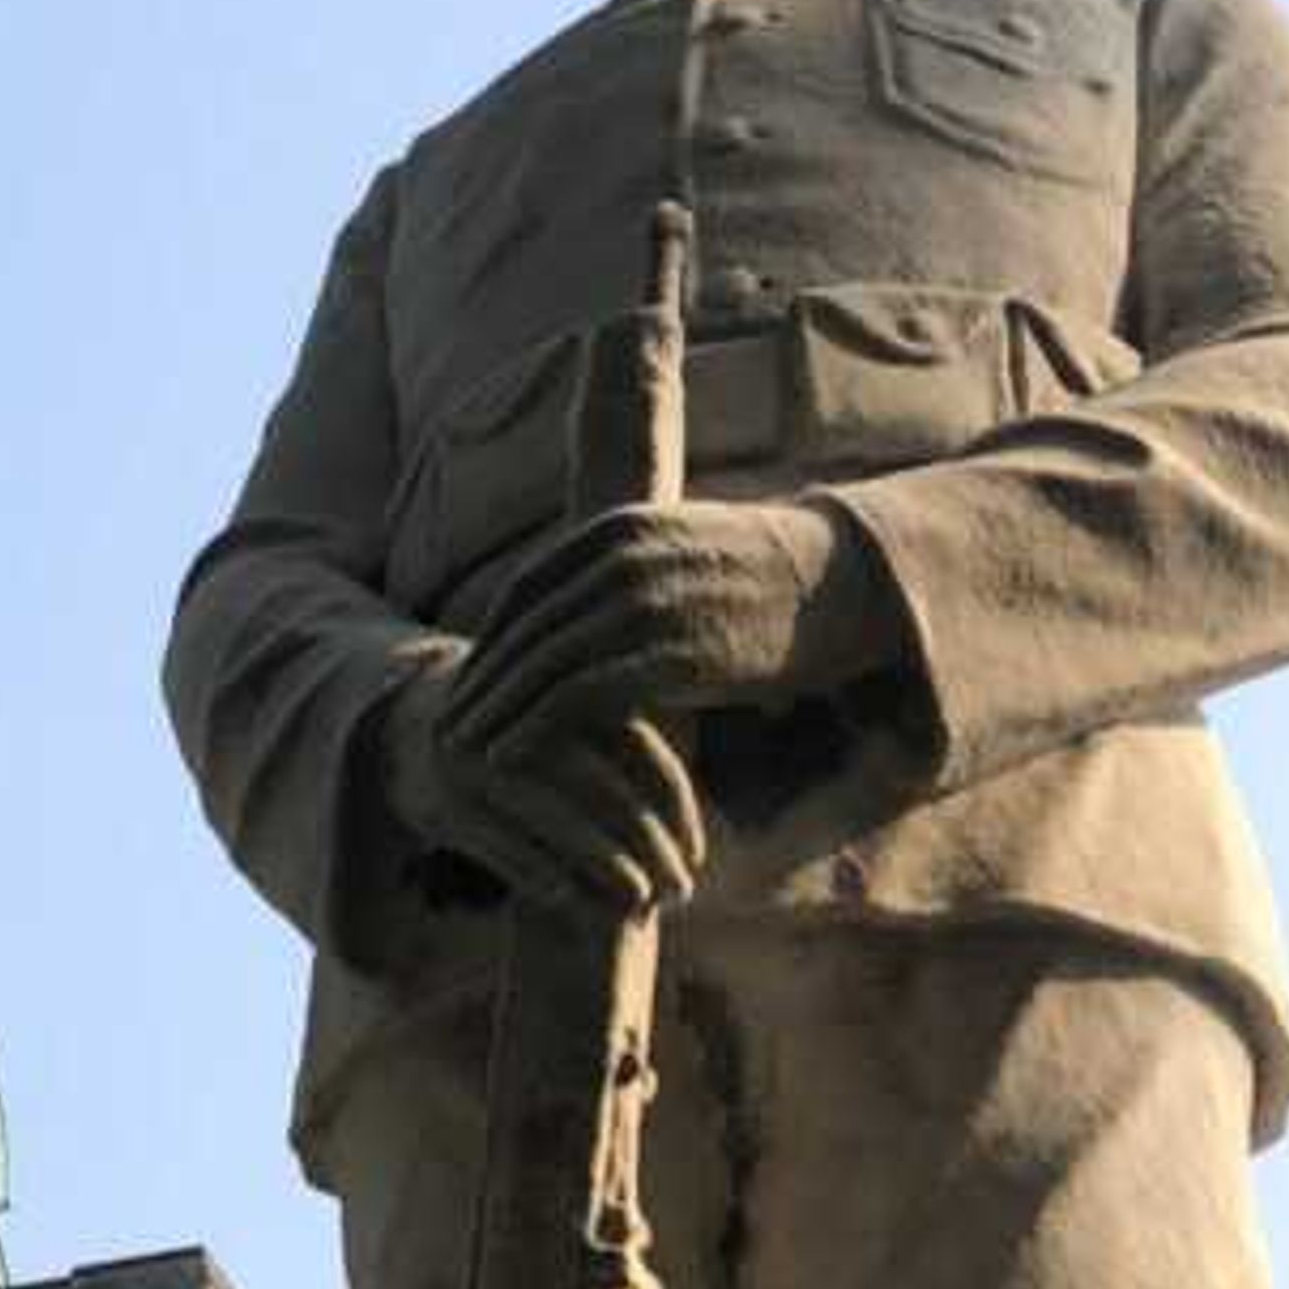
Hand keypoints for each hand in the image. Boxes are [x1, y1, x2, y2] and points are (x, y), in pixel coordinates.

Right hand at [374, 653, 705, 916]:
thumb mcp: (574, 723)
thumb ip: (633, 746)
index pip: (646, 758)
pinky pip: (505, 847)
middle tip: (682, 892)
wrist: (403, 726)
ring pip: (558, 819)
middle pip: (607, 790)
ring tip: (642, 904)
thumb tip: (711, 811)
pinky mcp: (440, 802)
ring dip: (606, 868)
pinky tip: (579, 904)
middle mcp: (524, 719)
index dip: (679, 814)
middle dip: (650, 849)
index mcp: (572, 689)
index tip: (697, 860)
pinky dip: (545, 876)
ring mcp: (477, 761)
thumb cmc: (520, 738)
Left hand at [449, 494, 887, 765]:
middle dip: (482, 680)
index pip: (529, 585)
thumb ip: (634, 570)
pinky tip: (501, 761)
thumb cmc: (771, 582)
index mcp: (623, 526)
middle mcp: (623, 558)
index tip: (468, 677)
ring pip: (539, 665)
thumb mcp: (687, 554)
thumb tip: (596, 606)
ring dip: (493, 712)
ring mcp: (644, 604)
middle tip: (443, 722)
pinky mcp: (667, 654)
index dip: (493, 637)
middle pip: (524, 626)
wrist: (845, 586)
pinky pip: (574, 697)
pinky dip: (529, 730)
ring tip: (459, 750)